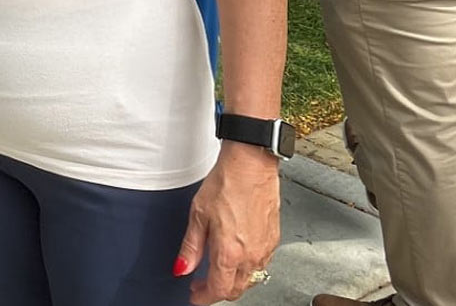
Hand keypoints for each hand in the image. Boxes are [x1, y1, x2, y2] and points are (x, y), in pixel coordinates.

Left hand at [174, 142, 280, 303]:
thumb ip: (191, 247)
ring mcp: (265, 248)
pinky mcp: (274, 238)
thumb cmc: (227, 182)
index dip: (203, 297)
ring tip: (218, 270)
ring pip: (250, 279)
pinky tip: (237, 256)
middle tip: (201, 284)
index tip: (195, 296)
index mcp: (230, 252)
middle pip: (235, 289)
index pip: (218, 289)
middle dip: (217, 291)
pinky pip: (261, 264)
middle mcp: (251, 254)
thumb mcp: (198, 215)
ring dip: (233, 281)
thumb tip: (182, 268)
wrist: (252, 164)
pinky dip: (247, 267)